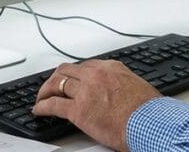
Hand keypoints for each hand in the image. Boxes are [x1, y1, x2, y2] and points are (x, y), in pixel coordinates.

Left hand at [32, 59, 160, 150]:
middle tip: (51, 86)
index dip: (74, 74)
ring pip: (56, 84)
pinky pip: (53, 105)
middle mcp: (95, 75)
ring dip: (46, 91)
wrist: (149, 123)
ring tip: (41, 98)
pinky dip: (42, 107)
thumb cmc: (148, 111)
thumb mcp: (136, 87)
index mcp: (111, 68)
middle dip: (56, 78)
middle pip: (67, 71)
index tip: (70, 80)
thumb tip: (119, 93)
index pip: (84, 66)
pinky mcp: (78, 110)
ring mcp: (85, 91)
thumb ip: (122, 85)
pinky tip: (39, 110)